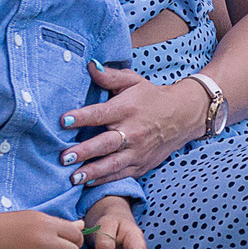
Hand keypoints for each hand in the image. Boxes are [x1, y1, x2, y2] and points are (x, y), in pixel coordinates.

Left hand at [61, 61, 204, 184]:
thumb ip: (110, 76)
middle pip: (106, 143)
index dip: (82, 117)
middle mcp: (132, 132)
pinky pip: (121, 174)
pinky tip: (88, 183)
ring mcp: (138, 151)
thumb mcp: (133, 81)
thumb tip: (90, 65)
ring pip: (112, 164)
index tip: (64, 120)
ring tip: (73, 177)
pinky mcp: (141, 164)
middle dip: (85, 151)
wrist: (183, 116)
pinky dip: (104, 180)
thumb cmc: (152, 97)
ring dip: (92, 172)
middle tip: (64, 157)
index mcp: (127, 109)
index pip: (101, 114)